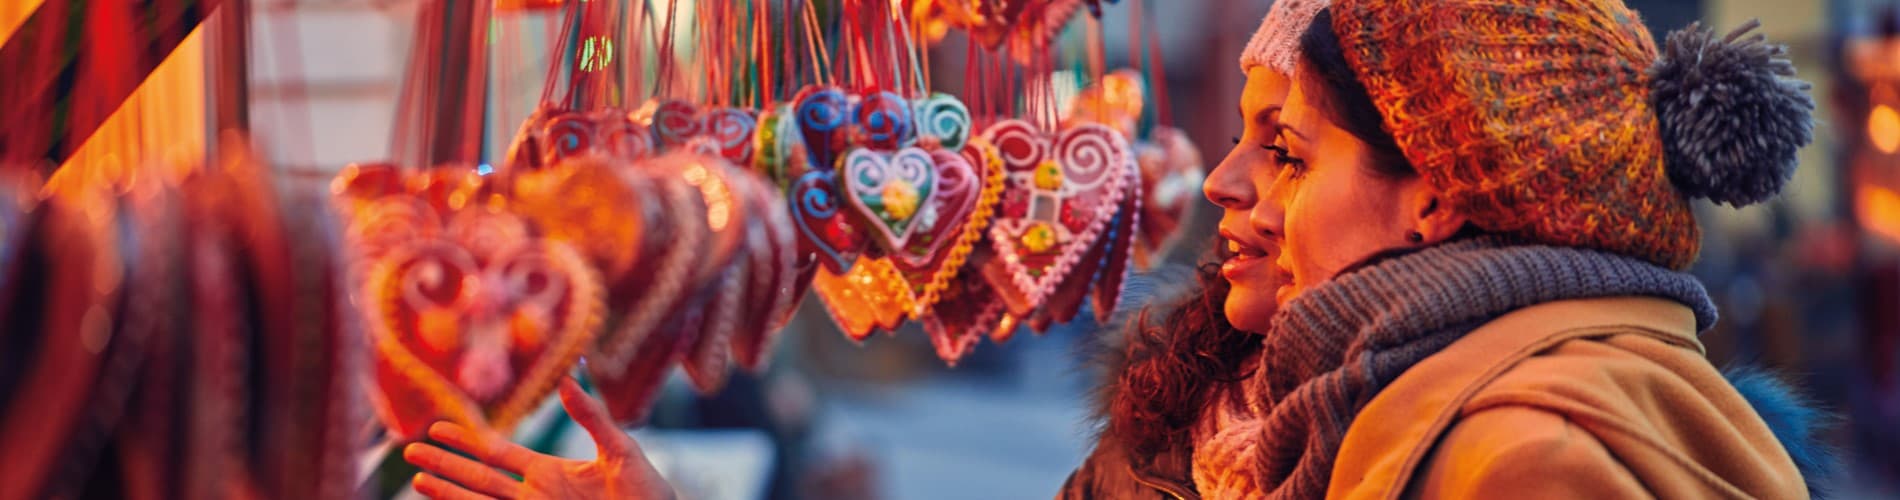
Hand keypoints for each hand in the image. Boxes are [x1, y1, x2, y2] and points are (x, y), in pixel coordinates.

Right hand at [404, 379, 673, 498]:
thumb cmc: (649, 494)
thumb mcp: (621, 451)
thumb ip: (592, 417)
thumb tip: (569, 377)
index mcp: (550, 473)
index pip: (498, 453)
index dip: (467, 441)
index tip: (437, 428)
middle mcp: (535, 496)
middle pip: (478, 478)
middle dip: (444, 465)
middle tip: (409, 452)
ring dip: (447, 492)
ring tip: (415, 480)